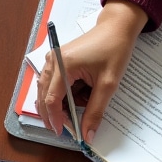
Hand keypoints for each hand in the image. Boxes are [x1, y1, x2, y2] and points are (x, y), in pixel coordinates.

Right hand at [36, 0, 146, 141]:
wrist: (116, 28)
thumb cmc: (114, 49)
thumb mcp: (108, 84)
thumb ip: (96, 111)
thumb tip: (87, 134)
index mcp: (64, 64)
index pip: (51, 99)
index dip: (55, 119)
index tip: (63, 132)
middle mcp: (53, 61)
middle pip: (45, 97)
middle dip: (57, 114)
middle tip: (70, 126)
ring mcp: (53, 60)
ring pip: (49, 92)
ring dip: (63, 103)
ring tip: (84, 102)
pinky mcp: (57, 61)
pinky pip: (54, 84)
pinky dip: (65, 94)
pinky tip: (81, 93)